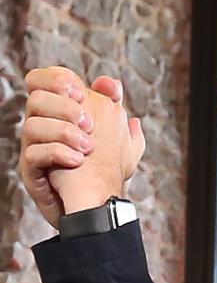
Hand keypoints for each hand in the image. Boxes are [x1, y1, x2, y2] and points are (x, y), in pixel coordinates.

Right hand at [20, 68, 144, 223]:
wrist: (98, 203)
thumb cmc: (104, 168)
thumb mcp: (118, 136)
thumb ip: (114, 109)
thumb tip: (112, 84)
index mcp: (59, 112)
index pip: (42, 81)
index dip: (56, 79)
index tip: (81, 92)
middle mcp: (42, 126)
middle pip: (36, 99)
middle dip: (64, 107)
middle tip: (89, 124)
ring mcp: (34, 148)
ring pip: (31, 125)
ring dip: (64, 132)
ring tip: (88, 147)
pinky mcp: (31, 171)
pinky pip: (32, 154)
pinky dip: (57, 153)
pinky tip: (78, 159)